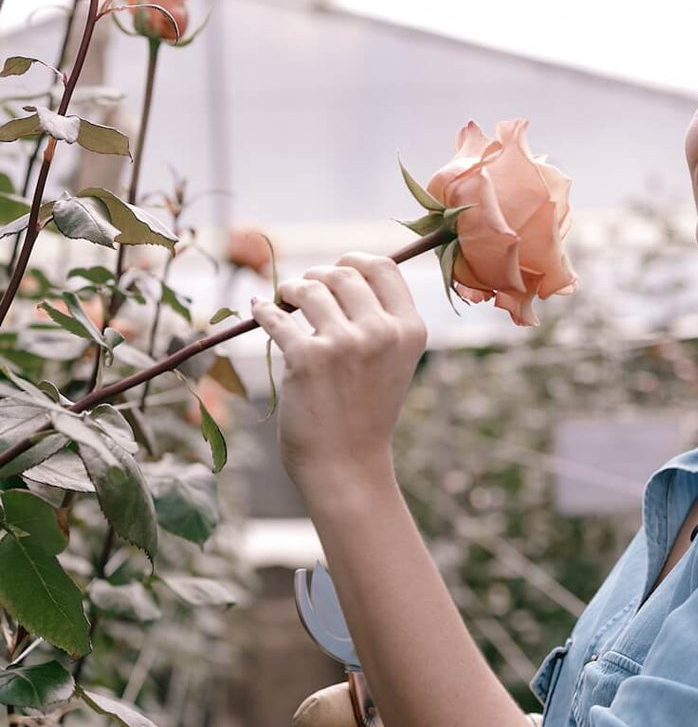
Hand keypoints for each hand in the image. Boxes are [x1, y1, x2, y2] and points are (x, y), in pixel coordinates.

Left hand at [250, 253, 427, 487]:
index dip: (354, 261)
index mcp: (410, 330)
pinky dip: (261, 310)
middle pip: (342, 272)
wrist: (347, 465)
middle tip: (302, 294)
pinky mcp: (307, 358)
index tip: (335, 271)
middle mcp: (382, 332)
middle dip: (317, 278)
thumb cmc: (365, 412)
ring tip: (283, 302)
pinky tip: (257, 310)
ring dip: (289, 290)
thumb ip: (380, 319)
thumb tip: (342, 269)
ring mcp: (345, 344)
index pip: (383, 266)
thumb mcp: (392, 362)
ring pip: (308, 288)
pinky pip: (275, 316)